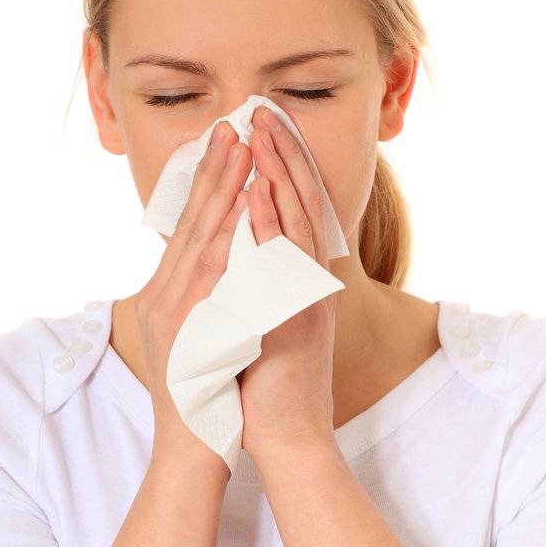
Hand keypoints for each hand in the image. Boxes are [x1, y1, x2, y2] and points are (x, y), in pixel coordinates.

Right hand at [134, 120, 253, 469]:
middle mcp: (164, 297)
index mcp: (167, 296)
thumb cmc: (204, 404)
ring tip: (239, 150)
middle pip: (190, 223)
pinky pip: (212, 279)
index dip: (208, 184)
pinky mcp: (190, 332)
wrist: (190, 452)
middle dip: (213, 172)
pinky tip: (244, 212)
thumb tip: (226, 275)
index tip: (227, 144)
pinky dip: (228, 241)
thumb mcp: (202, 342)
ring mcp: (174, 314)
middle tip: (232, 125)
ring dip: (220, 192)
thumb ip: (208, 305)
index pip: (189, 229)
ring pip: (200, 239)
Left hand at [236, 105, 340, 462]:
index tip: (265, 129)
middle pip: (299, 204)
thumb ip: (257, 291)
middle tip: (263, 109)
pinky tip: (258, 188)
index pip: (294, 212)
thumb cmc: (268, 389)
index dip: (282, 168)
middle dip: (282, 155)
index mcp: (300, 283)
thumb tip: (236, 262)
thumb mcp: (262, 327)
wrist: (287, 437)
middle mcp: (309, 283)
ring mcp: (305, 298)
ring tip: (261, 129)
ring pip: (294, 221)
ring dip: (278, 172)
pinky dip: (269, 221)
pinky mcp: (294, 318)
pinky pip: (281, 260)